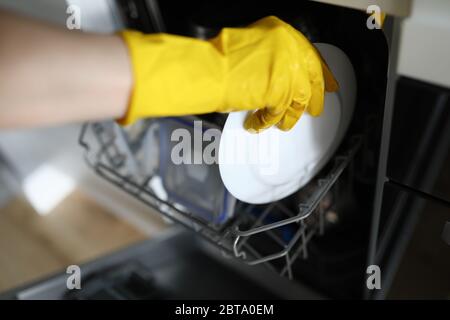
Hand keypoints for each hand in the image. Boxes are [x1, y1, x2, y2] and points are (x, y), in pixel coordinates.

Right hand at [119, 16, 337, 131]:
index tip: (328, 83)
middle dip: (314, 96)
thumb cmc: (220, 58)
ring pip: (299, 99)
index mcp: (282, 33)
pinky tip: (260, 126)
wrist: (208, 70)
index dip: (321, 72)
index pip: (310, 54)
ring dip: (291, 116)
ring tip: (285, 124)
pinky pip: (279, 114)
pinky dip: (267, 122)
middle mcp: (289, 49)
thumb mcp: (251, 44)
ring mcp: (286, 71)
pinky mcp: (279, 94)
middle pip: (312, 77)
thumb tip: (280, 72)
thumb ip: (271, 55)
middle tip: (316, 108)